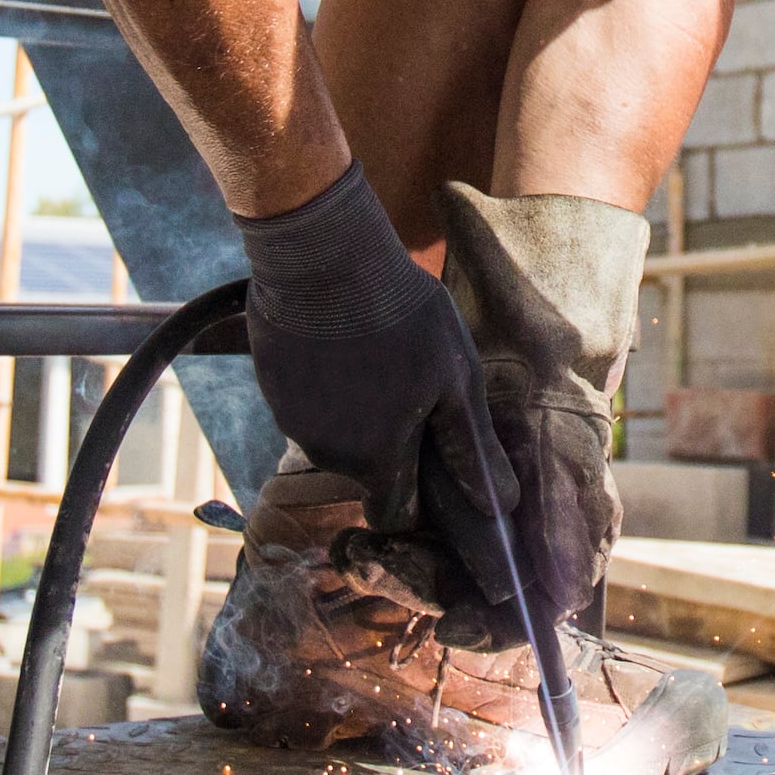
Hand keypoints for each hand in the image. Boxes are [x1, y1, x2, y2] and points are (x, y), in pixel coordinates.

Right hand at [233, 164, 526, 619]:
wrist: (321, 257)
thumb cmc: (402, 313)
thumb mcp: (454, 376)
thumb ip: (471, 446)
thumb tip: (499, 507)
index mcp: (380, 457)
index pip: (398, 517)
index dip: (419, 510)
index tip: (433, 492)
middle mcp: (332, 455)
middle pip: (369, 478)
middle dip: (390, 456)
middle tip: (408, 399)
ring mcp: (296, 424)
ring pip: (340, 443)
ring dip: (360, 421)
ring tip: (378, 363)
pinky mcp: (276, 391)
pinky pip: (311, 411)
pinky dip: (330, 394)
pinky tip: (346, 352)